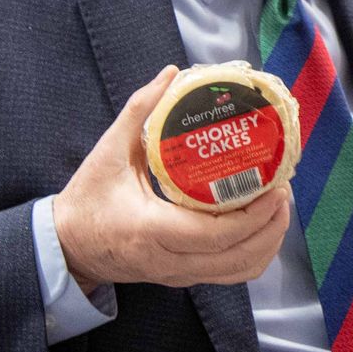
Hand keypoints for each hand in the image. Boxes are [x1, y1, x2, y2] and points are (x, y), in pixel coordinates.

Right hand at [52, 65, 292, 292]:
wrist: (69, 246)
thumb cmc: (87, 199)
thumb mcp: (108, 151)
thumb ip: (139, 110)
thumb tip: (172, 73)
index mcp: (150, 230)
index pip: (214, 234)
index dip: (253, 216)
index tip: (275, 188)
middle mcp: (169, 261)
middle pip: (237, 257)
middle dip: (271, 225)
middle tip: (284, 188)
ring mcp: (178, 274)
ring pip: (239, 271)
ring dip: (267, 242)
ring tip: (278, 206)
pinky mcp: (183, 278)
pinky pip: (229, 274)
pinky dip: (254, 254)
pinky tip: (261, 226)